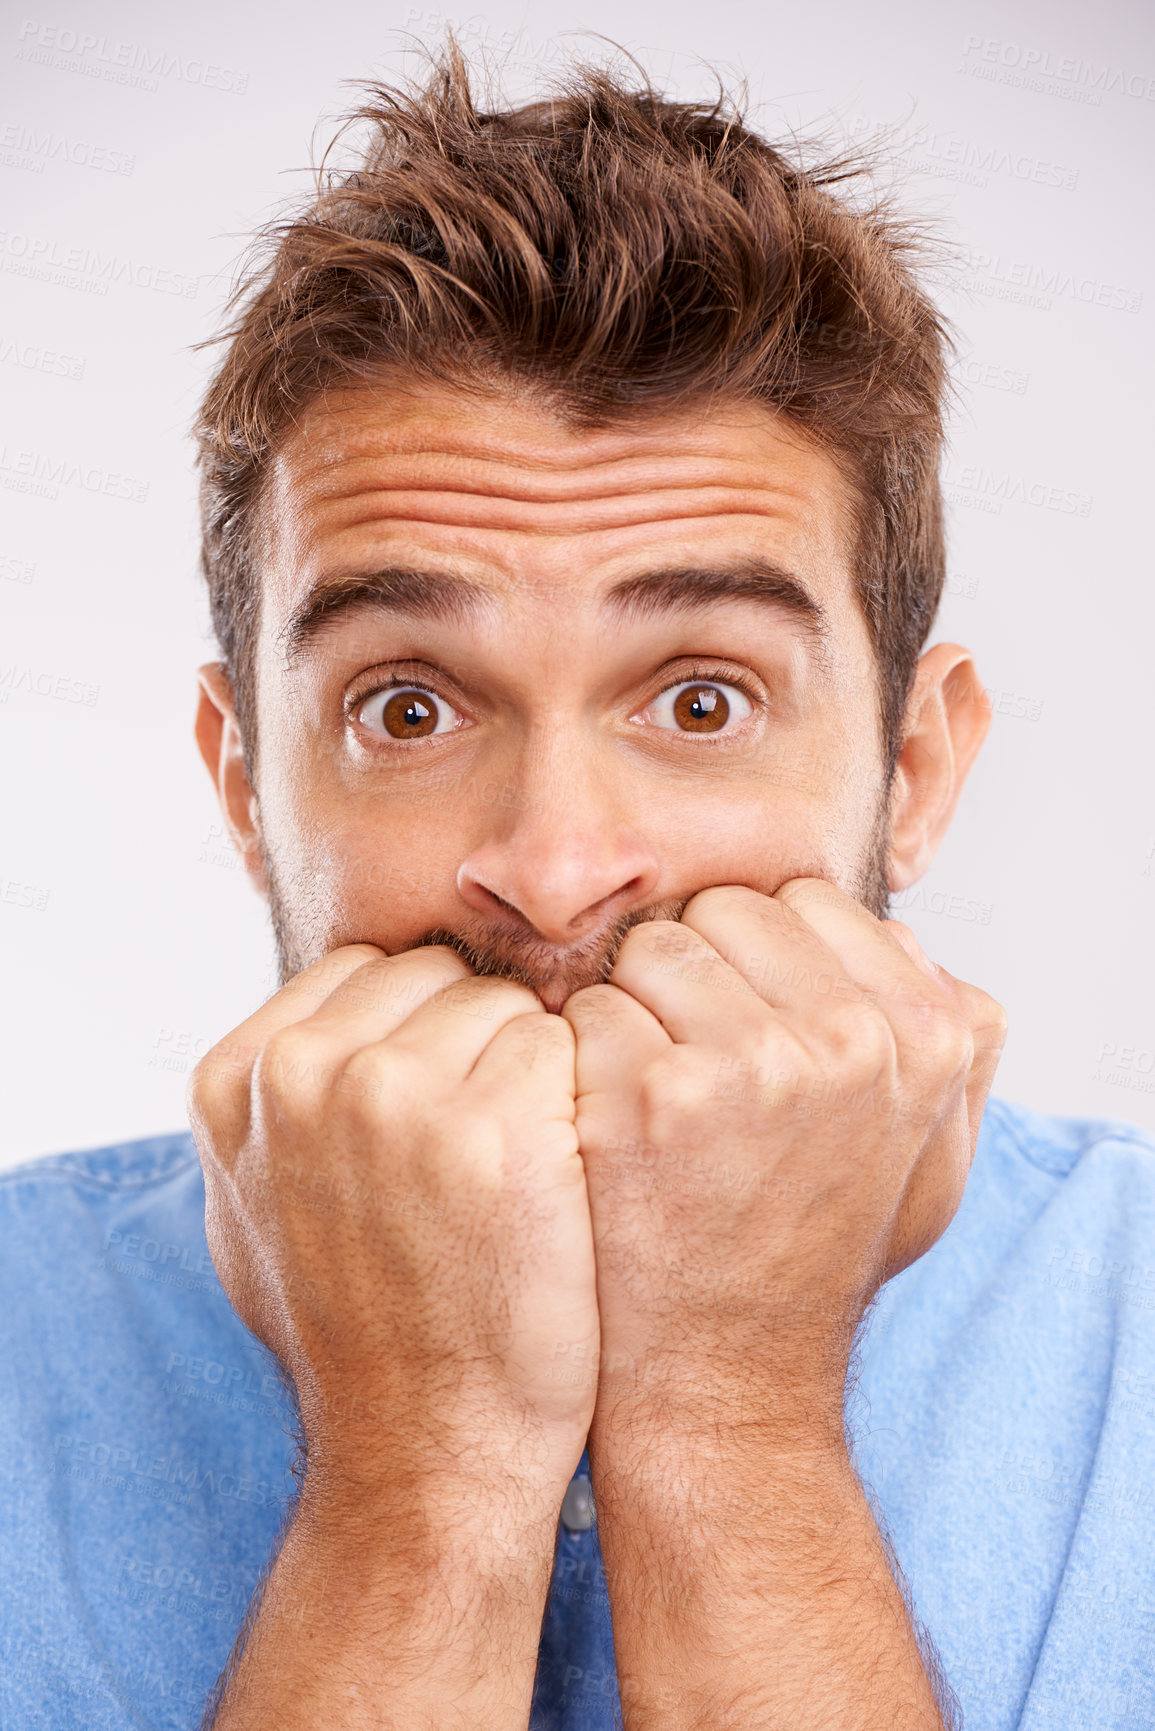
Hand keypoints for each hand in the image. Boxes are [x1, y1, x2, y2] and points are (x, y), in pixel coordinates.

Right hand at [187, 945, 598, 1513]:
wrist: (429, 1451)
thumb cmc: (357, 1328)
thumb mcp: (260, 1206)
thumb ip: (275, 1101)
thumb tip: (313, 1023)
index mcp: (239, 1077)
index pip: (368, 972)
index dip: (420, 1035)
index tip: (434, 1112)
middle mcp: (305, 1072)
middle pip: (441, 977)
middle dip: (474, 1040)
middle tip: (481, 1146)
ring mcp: (399, 1094)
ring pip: (510, 1005)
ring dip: (533, 1069)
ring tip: (517, 1170)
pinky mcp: (502, 1127)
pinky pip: (568, 1047)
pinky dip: (580, 1102)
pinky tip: (563, 1179)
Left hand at [562, 879, 1006, 1444]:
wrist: (725, 1378)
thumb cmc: (814, 1256)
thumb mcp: (932, 1158)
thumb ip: (951, 1039)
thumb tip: (910, 944)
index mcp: (924, 1031)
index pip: (801, 900)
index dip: (758, 963)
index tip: (751, 1036)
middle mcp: (849, 1037)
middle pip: (722, 910)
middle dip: (696, 976)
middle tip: (697, 1074)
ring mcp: (748, 1063)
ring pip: (650, 949)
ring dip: (636, 1012)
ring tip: (655, 1102)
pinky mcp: (649, 1095)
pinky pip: (587, 1009)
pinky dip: (580, 1061)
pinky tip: (608, 1132)